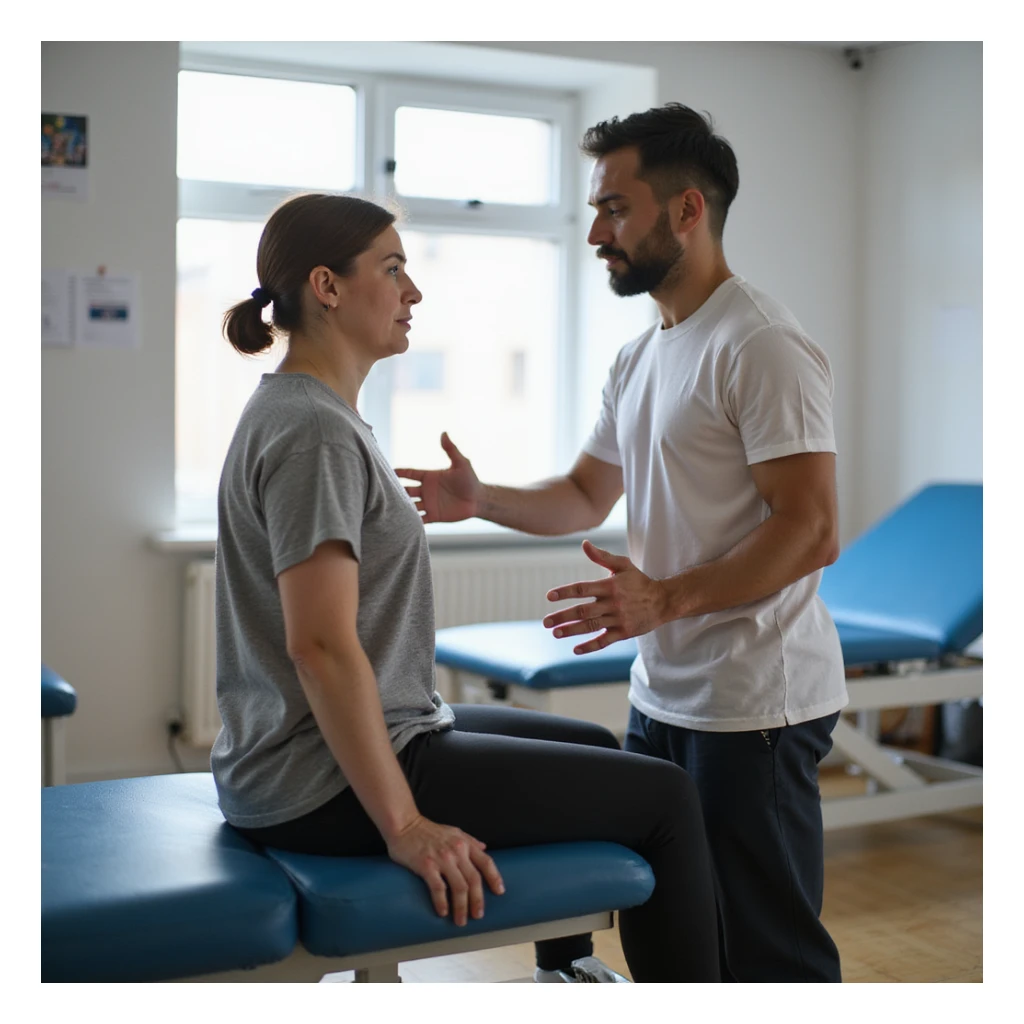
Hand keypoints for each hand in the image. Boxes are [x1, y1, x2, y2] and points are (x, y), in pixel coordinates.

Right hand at [385, 814, 504, 925]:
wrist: (404, 824)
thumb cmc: (427, 830)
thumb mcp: (453, 831)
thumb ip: (469, 840)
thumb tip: (484, 847)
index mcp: (464, 843)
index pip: (486, 862)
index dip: (494, 877)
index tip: (500, 891)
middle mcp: (456, 851)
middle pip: (474, 879)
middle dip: (478, 900)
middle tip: (478, 915)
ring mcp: (442, 859)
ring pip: (459, 887)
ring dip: (462, 906)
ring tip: (461, 920)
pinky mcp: (426, 866)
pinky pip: (438, 888)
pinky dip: (442, 902)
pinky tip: (443, 912)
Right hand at [394, 433, 481, 523]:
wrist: (479, 500)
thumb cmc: (471, 480)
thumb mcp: (461, 463)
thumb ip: (451, 450)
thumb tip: (444, 433)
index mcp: (429, 477)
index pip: (409, 474)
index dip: (399, 472)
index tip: (386, 471)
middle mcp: (426, 490)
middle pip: (405, 490)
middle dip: (395, 491)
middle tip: (383, 492)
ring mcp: (428, 503)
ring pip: (409, 506)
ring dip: (400, 507)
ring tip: (388, 509)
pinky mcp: (434, 516)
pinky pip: (419, 520)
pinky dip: (411, 522)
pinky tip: (400, 524)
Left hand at [543, 539, 668, 653]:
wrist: (663, 601)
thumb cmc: (639, 581)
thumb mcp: (623, 565)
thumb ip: (602, 556)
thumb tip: (584, 544)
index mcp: (609, 586)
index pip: (582, 589)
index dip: (565, 592)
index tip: (549, 597)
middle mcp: (613, 603)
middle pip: (583, 611)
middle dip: (563, 617)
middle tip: (546, 622)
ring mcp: (618, 619)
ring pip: (591, 626)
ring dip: (572, 631)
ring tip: (556, 633)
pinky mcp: (624, 632)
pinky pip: (604, 641)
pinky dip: (590, 646)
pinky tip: (576, 649)